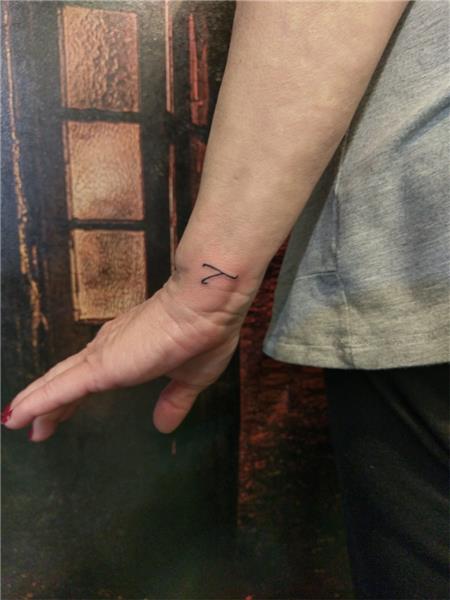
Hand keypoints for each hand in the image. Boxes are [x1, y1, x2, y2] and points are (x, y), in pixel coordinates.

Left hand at [2, 275, 250, 440]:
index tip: (59, 415)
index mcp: (128, 351)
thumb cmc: (203, 334)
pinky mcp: (100, 367)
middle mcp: (108, 349)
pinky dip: (36, 403)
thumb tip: (163, 426)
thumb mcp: (191, 379)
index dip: (73, 396)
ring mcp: (101, 356)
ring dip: (36, 404)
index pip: (91, 377)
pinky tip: (15, 417)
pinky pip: (60, 389)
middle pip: (68, 380)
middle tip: (34, 426)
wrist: (205, 306)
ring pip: (58, 383)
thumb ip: (174, 401)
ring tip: (15, 422)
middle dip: (49, 404)